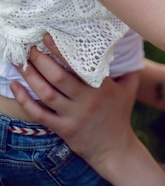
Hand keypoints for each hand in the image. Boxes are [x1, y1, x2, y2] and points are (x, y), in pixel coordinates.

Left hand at [11, 37, 137, 169]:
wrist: (115, 149)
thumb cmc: (121, 114)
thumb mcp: (129, 89)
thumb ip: (128, 68)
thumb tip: (124, 46)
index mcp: (102, 87)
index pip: (78, 65)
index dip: (60, 50)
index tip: (47, 37)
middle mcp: (86, 101)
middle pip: (57, 77)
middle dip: (41, 60)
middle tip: (30, 47)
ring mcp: (72, 116)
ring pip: (46, 93)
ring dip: (30, 76)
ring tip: (20, 62)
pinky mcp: (62, 129)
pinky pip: (39, 114)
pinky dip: (24, 100)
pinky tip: (15, 87)